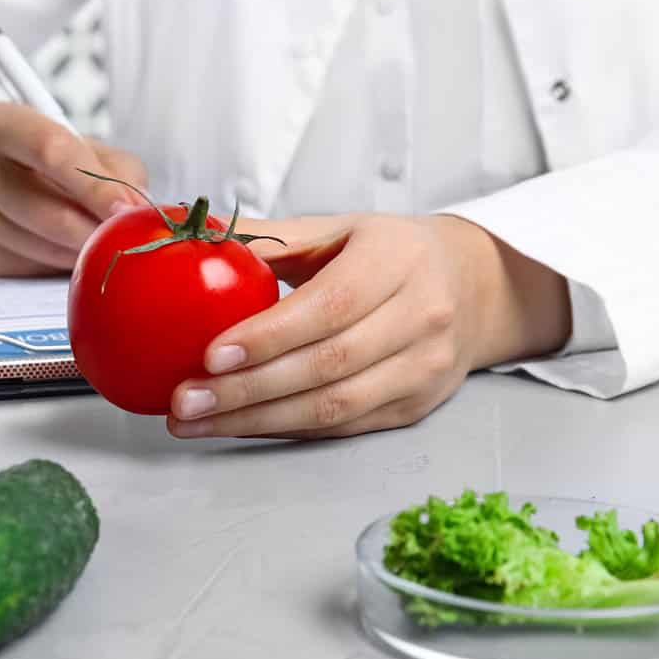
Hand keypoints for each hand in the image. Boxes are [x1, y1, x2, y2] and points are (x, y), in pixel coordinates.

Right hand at [0, 98, 146, 275]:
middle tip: (128, 241)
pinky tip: (48, 248)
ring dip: (79, 253)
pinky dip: (50, 264)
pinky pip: (24, 268)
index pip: (54, 151)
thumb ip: (106, 163)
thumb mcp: (53, 135)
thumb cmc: (10, 154)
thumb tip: (139, 209)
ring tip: (89, 241)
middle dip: (100, 234)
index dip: (98, 185)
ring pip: (43, 249)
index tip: (132, 210)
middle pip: (53, 214)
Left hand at [167, 214, 571, 439]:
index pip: (330, 306)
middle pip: (327, 365)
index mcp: (398, 261)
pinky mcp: (415, 407)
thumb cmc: (389, 253)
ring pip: (333, 407)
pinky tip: (237, 426)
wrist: (473, 287)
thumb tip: (194, 235)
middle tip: (185, 399)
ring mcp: (424, 369)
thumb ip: (273, 238)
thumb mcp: (340, 228)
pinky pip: (342, 426)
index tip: (212, 354)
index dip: (270, 336)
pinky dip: (283, 430)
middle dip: (248, 390)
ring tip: (195, 420)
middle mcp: (421, 317)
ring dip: (257, 421)